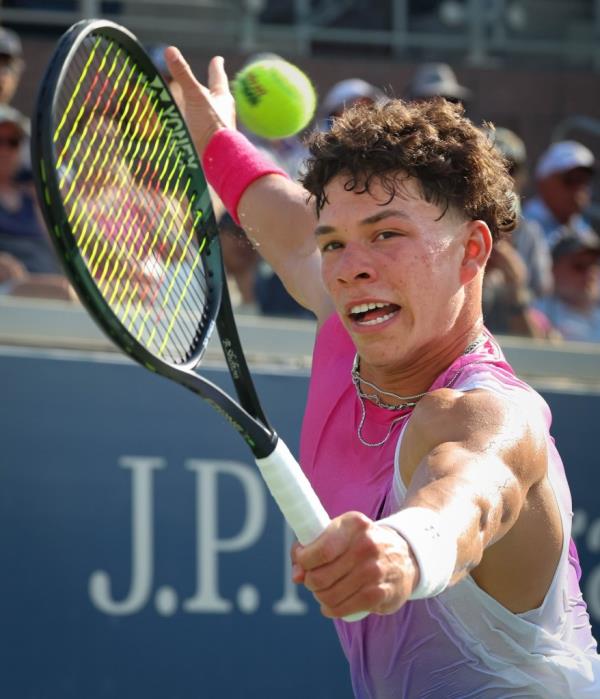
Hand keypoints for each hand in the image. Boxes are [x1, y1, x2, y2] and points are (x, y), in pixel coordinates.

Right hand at [164, 49, 235, 154]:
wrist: (218, 161)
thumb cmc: (211, 126)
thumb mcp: (195, 97)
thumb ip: (183, 76)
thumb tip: (170, 50)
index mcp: (223, 98)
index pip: (218, 77)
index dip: (216, 67)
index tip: (218, 59)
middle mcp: (223, 113)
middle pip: (216, 97)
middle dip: (212, 88)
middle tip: (212, 80)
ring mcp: (217, 129)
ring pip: (210, 114)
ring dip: (203, 108)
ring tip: (197, 104)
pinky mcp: (210, 143)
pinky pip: (202, 130)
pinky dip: (196, 125)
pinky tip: (191, 129)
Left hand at [291, 511, 418, 617]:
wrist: (405, 556)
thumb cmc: (362, 544)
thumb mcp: (341, 534)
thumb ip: (314, 549)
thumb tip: (296, 575)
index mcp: (354, 525)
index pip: (321, 549)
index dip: (303, 559)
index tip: (301, 561)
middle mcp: (366, 545)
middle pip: (321, 576)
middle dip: (310, 581)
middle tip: (313, 580)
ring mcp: (374, 570)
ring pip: (330, 595)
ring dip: (320, 596)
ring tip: (322, 592)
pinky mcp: (379, 593)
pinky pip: (344, 608)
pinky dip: (331, 610)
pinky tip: (330, 606)